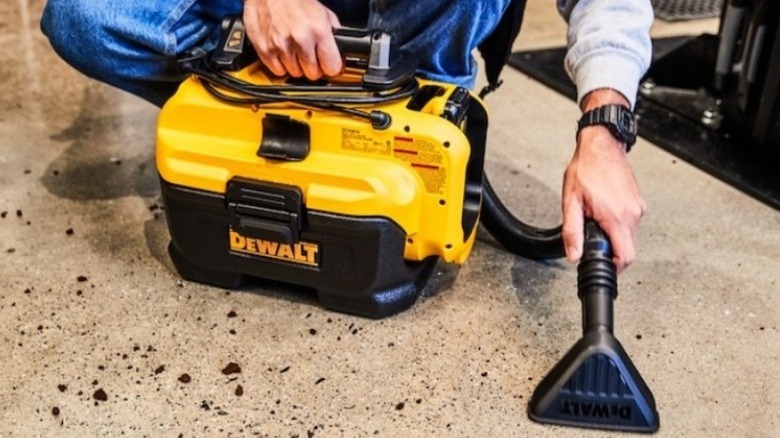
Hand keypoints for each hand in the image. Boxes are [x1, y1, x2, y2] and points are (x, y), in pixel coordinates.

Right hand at [242, 0, 342, 79]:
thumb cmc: (295, 0)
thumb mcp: (323, 13)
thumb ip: (333, 35)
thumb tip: (339, 53)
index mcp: (318, 30)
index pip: (332, 67)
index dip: (331, 66)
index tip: (328, 64)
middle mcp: (300, 39)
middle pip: (313, 74)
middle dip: (313, 67)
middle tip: (310, 55)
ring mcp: (281, 46)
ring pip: (296, 73)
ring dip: (297, 65)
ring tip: (294, 49)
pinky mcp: (265, 50)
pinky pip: (278, 71)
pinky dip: (281, 65)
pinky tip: (283, 52)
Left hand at [561, 89, 646, 272]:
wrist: (601, 144)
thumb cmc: (586, 168)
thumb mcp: (570, 201)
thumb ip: (572, 231)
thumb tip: (574, 255)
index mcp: (617, 217)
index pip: (626, 257)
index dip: (614, 267)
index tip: (602, 266)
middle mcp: (632, 213)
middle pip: (628, 249)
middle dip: (610, 251)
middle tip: (592, 241)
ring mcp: (638, 207)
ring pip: (629, 236)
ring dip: (613, 236)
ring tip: (596, 220)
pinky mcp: (638, 201)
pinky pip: (631, 223)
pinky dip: (618, 224)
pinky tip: (604, 212)